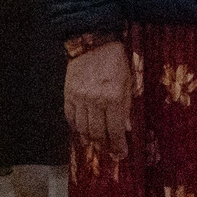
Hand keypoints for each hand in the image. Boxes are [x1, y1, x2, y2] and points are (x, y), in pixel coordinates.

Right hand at [64, 41, 130, 158]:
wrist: (93, 42)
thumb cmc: (115, 61)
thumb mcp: (127, 82)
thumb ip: (126, 106)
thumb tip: (125, 128)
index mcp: (113, 98)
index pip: (114, 130)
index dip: (118, 146)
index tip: (120, 154)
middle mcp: (95, 101)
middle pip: (97, 133)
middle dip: (104, 145)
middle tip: (109, 151)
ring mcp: (79, 97)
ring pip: (82, 128)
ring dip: (89, 139)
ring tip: (96, 142)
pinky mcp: (68, 93)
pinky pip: (70, 116)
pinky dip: (75, 127)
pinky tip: (81, 130)